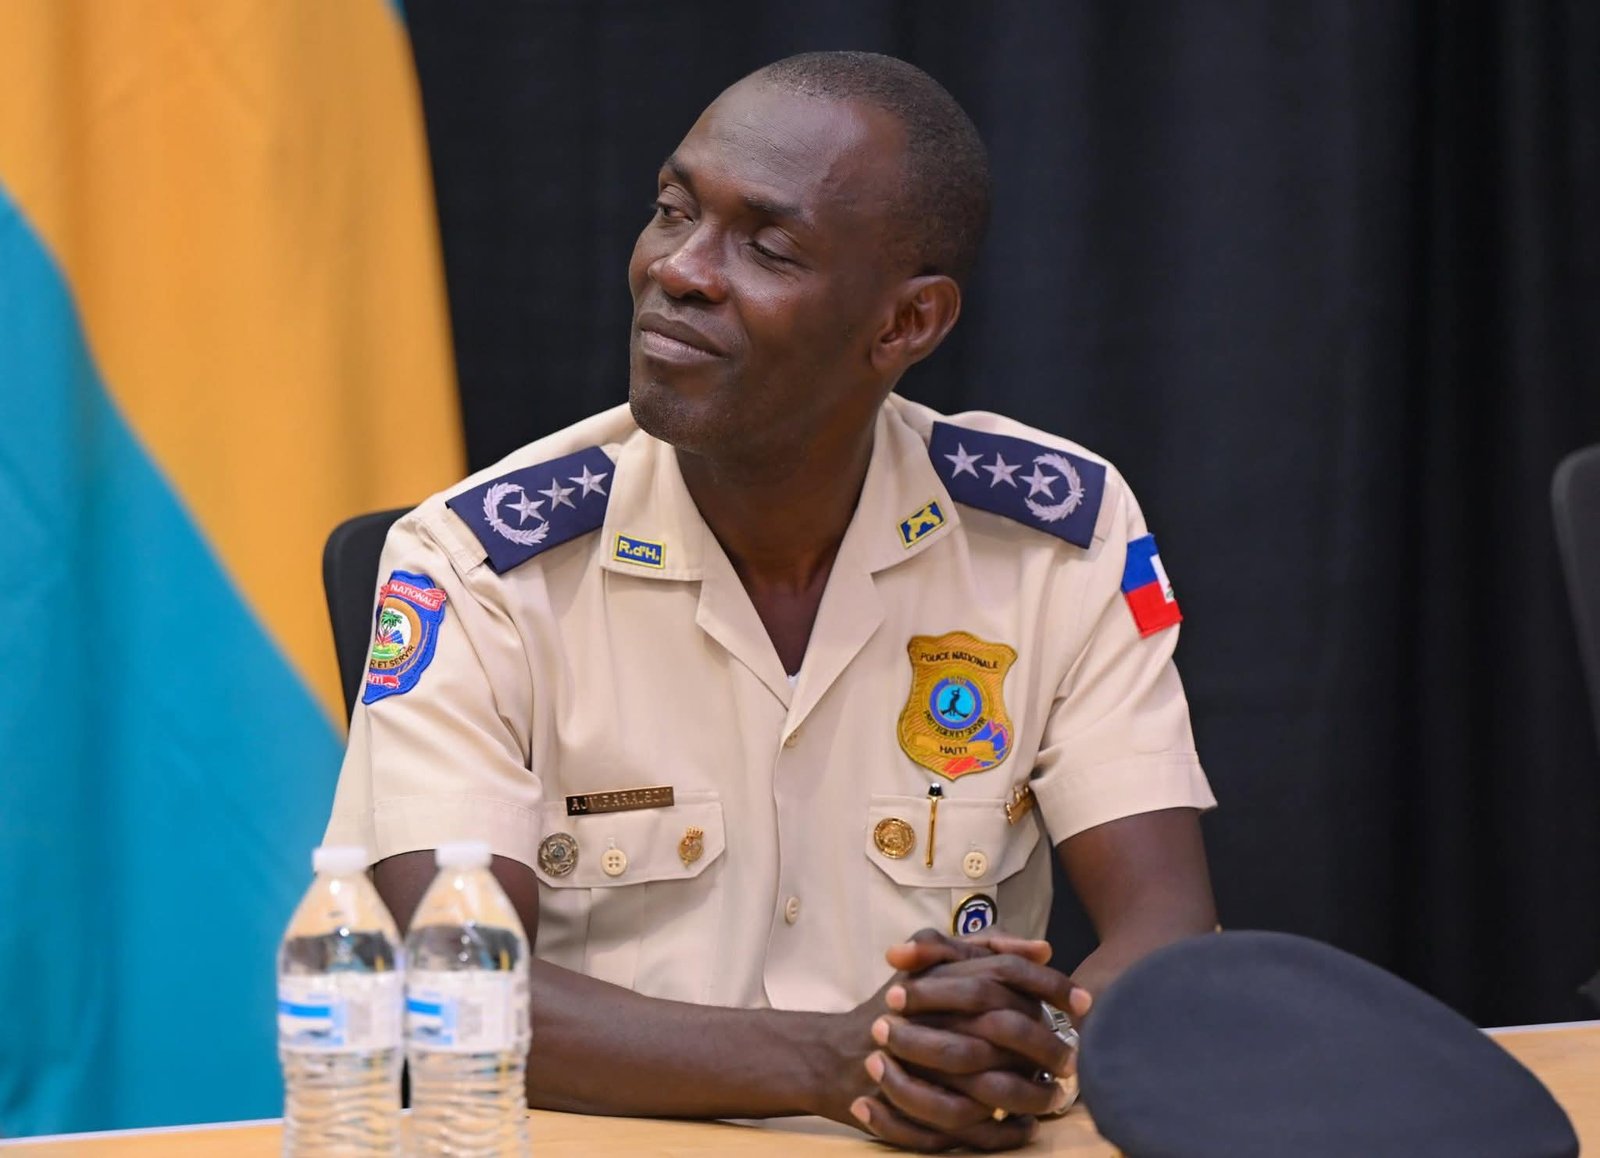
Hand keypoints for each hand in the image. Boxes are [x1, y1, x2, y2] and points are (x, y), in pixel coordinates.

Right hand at [844, 930, 1085, 1151]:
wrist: (834, 1054)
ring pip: (987, 1085)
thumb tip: (1043, 949)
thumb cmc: (895, 1006)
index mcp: (939, 977)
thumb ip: (985, 948)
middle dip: (1045, 1049)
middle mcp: (929, 1015)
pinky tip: (1021, 1129)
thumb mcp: (932, 963)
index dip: (1049, 987)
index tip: (1084, 1004)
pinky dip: (999, 1133)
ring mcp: (918, 1064)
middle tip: (1072, 1063)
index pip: (1004, 973)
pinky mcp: (912, 1106)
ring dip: (1027, 1097)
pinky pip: (966, 1127)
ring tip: (1051, 1100)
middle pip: (1002, 1031)